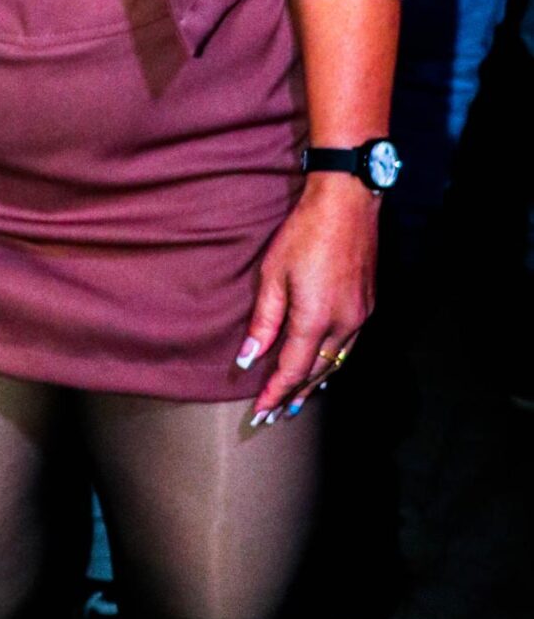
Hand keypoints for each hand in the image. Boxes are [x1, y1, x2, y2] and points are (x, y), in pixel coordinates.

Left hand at [237, 176, 377, 421]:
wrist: (348, 202)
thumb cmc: (305, 232)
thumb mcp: (274, 274)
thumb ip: (264, 320)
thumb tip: (250, 357)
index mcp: (316, 319)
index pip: (292, 370)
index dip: (274, 393)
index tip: (259, 412)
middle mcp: (344, 324)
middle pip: (317, 373)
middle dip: (294, 396)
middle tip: (275, 415)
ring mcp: (360, 316)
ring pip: (336, 363)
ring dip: (315, 383)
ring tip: (296, 400)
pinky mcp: (368, 305)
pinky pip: (348, 347)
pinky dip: (332, 363)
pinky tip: (324, 367)